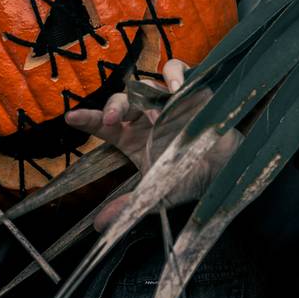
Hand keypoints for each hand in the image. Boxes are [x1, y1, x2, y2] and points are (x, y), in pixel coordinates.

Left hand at [64, 60, 241, 230]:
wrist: (228, 169)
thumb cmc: (191, 178)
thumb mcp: (158, 195)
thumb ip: (130, 206)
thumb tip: (100, 226)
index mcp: (131, 137)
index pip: (102, 126)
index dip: (86, 119)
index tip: (70, 118)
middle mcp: (145, 116)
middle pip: (121, 101)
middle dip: (114, 106)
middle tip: (111, 119)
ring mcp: (166, 100)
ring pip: (145, 84)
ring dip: (142, 91)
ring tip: (149, 106)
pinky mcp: (189, 89)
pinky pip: (176, 71)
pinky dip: (174, 75)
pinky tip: (177, 90)